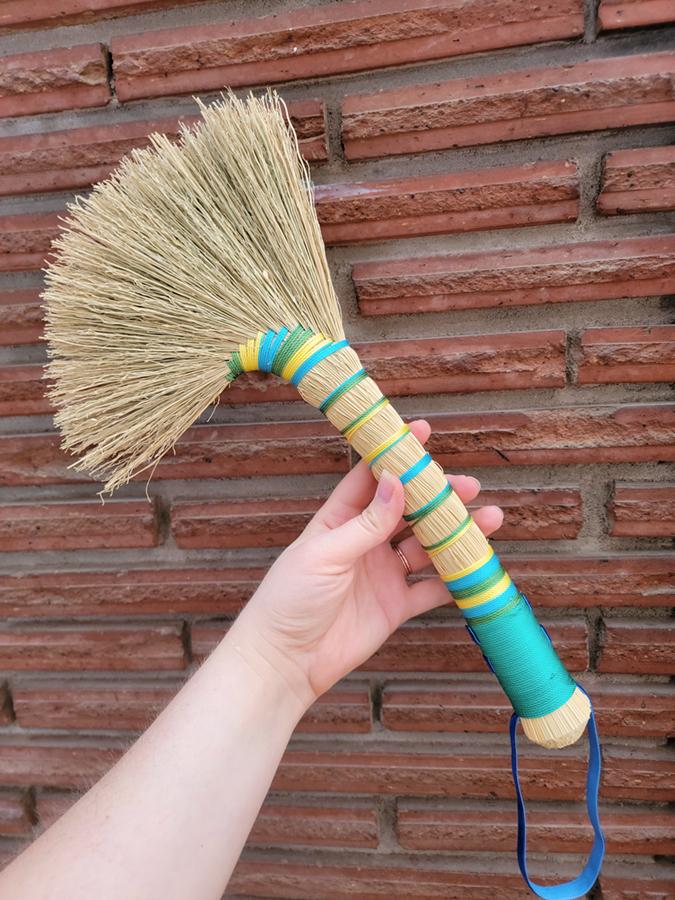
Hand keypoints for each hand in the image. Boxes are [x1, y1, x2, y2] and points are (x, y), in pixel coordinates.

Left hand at [228, 419, 503, 709]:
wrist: (286, 661)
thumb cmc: (290, 599)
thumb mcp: (326, 553)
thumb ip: (366, 523)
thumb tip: (397, 482)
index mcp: (340, 519)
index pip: (373, 477)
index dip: (397, 455)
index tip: (423, 433)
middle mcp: (365, 541)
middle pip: (410, 510)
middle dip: (439, 496)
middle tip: (470, 486)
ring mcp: (383, 573)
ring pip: (428, 546)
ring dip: (456, 534)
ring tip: (491, 520)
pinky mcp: (396, 605)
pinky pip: (432, 589)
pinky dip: (456, 580)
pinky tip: (479, 568)